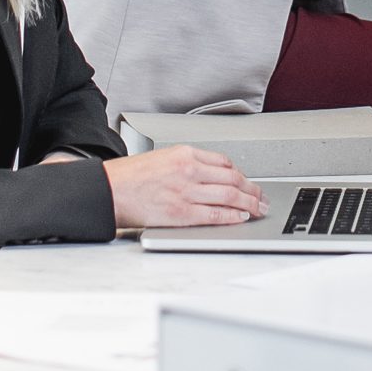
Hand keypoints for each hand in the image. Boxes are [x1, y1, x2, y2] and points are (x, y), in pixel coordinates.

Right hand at [103, 146, 267, 229]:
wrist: (109, 190)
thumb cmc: (130, 176)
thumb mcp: (164, 158)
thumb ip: (188, 164)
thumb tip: (210, 175)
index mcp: (185, 153)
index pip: (225, 162)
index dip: (241, 174)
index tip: (248, 182)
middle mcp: (189, 170)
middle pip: (232, 178)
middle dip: (252, 189)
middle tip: (262, 197)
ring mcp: (186, 191)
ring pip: (229, 195)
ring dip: (249, 203)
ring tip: (258, 208)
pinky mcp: (180, 212)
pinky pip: (214, 214)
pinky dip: (231, 215)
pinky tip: (240, 217)